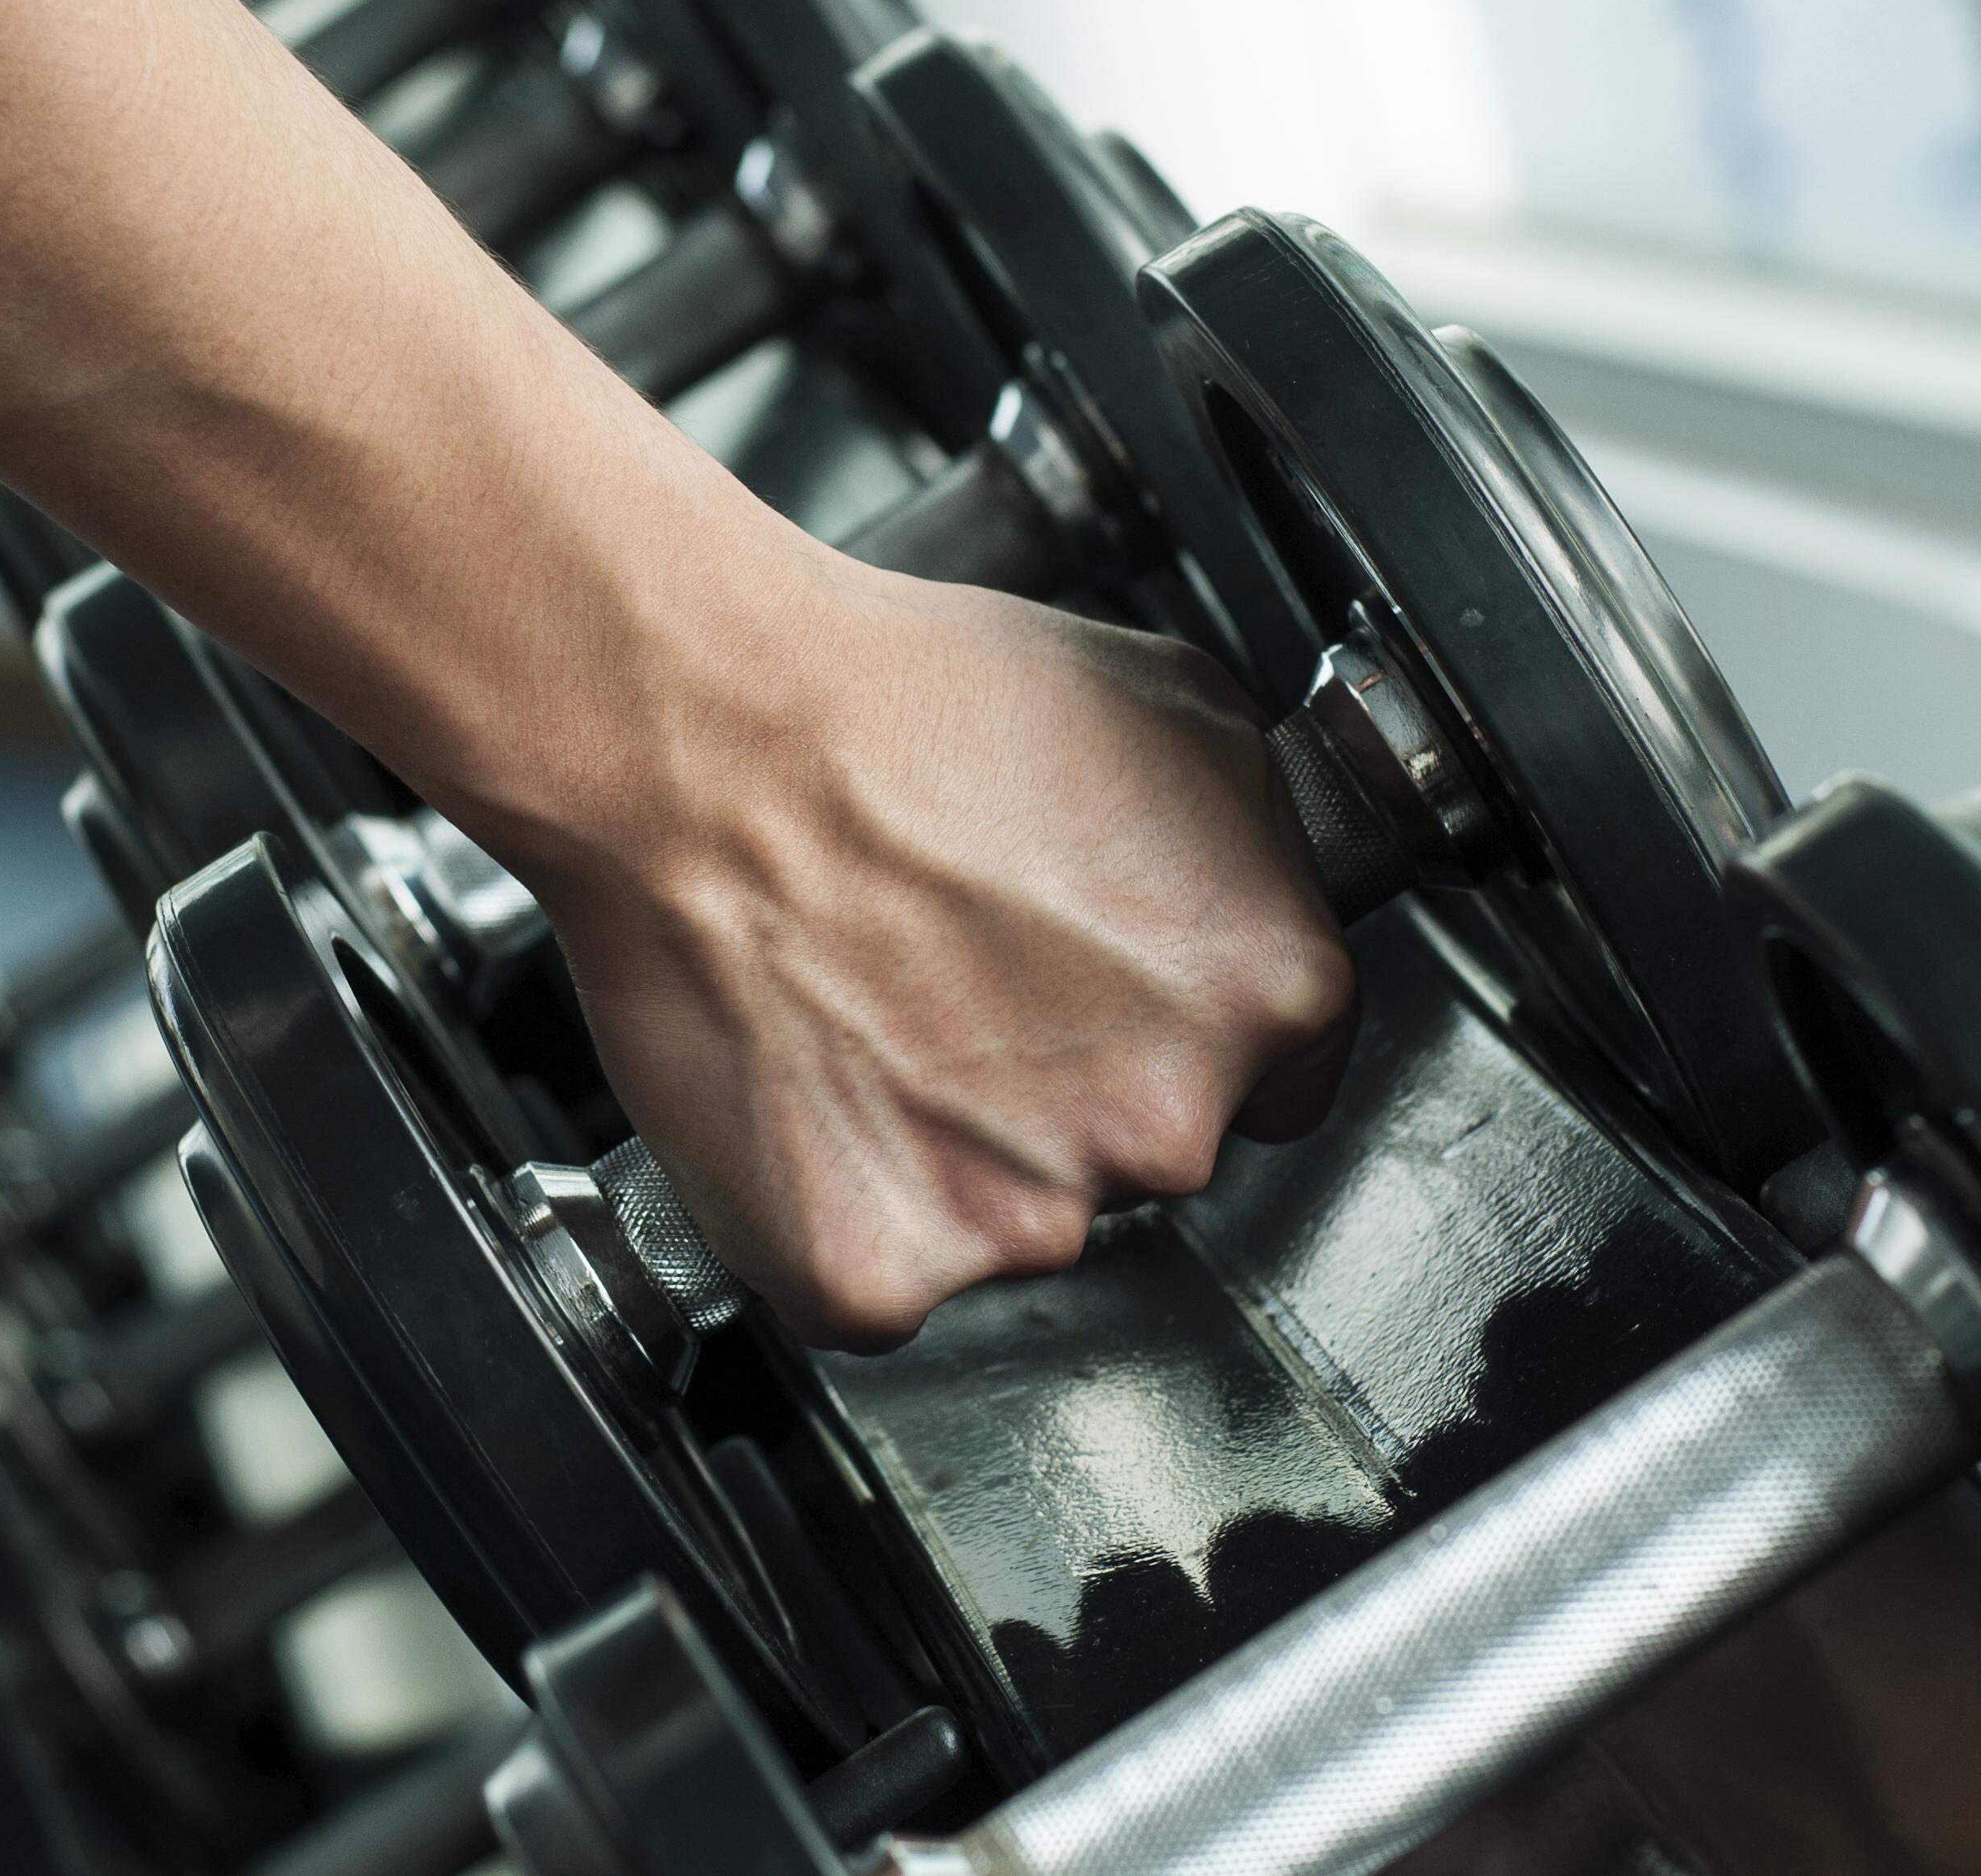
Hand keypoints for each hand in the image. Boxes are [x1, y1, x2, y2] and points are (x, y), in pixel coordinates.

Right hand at [466, 544, 1355, 1352]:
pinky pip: (877, 1277)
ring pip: (1014, 1220)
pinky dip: (837, 1207)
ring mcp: (1023, 1216)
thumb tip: (1253, 906)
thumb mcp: (1174, 705)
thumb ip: (1255, 850)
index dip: (1174, 1025)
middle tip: (958, 977)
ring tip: (869, 1007)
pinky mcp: (875, 1273)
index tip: (1100, 992)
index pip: (1280, 1075)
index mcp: (1267, 990)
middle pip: (1147, 1152)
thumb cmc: (904, 703)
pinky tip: (807, 1084)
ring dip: (954, 1151)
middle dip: (1067, 1086)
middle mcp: (1167, 1125)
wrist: (700, 738)